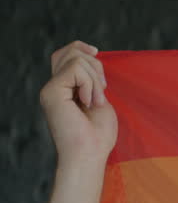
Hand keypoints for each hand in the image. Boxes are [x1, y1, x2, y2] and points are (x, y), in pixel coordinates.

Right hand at [39, 41, 116, 164]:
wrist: (89, 154)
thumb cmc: (98, 135)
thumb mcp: (100, 101)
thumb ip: (92, 81)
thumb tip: (92, 57)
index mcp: (65, 89)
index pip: (65, 55)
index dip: (80, 48)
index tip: (97, 52)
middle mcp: (54, 87)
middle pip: (70, 52)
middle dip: (95, 66)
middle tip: (102, 91)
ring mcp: (51, 89)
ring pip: (76, 59)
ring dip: (95, 80)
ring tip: (96, 102)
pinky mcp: (51, 92)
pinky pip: (75, 69)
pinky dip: (89, 84)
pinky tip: (89, 102)